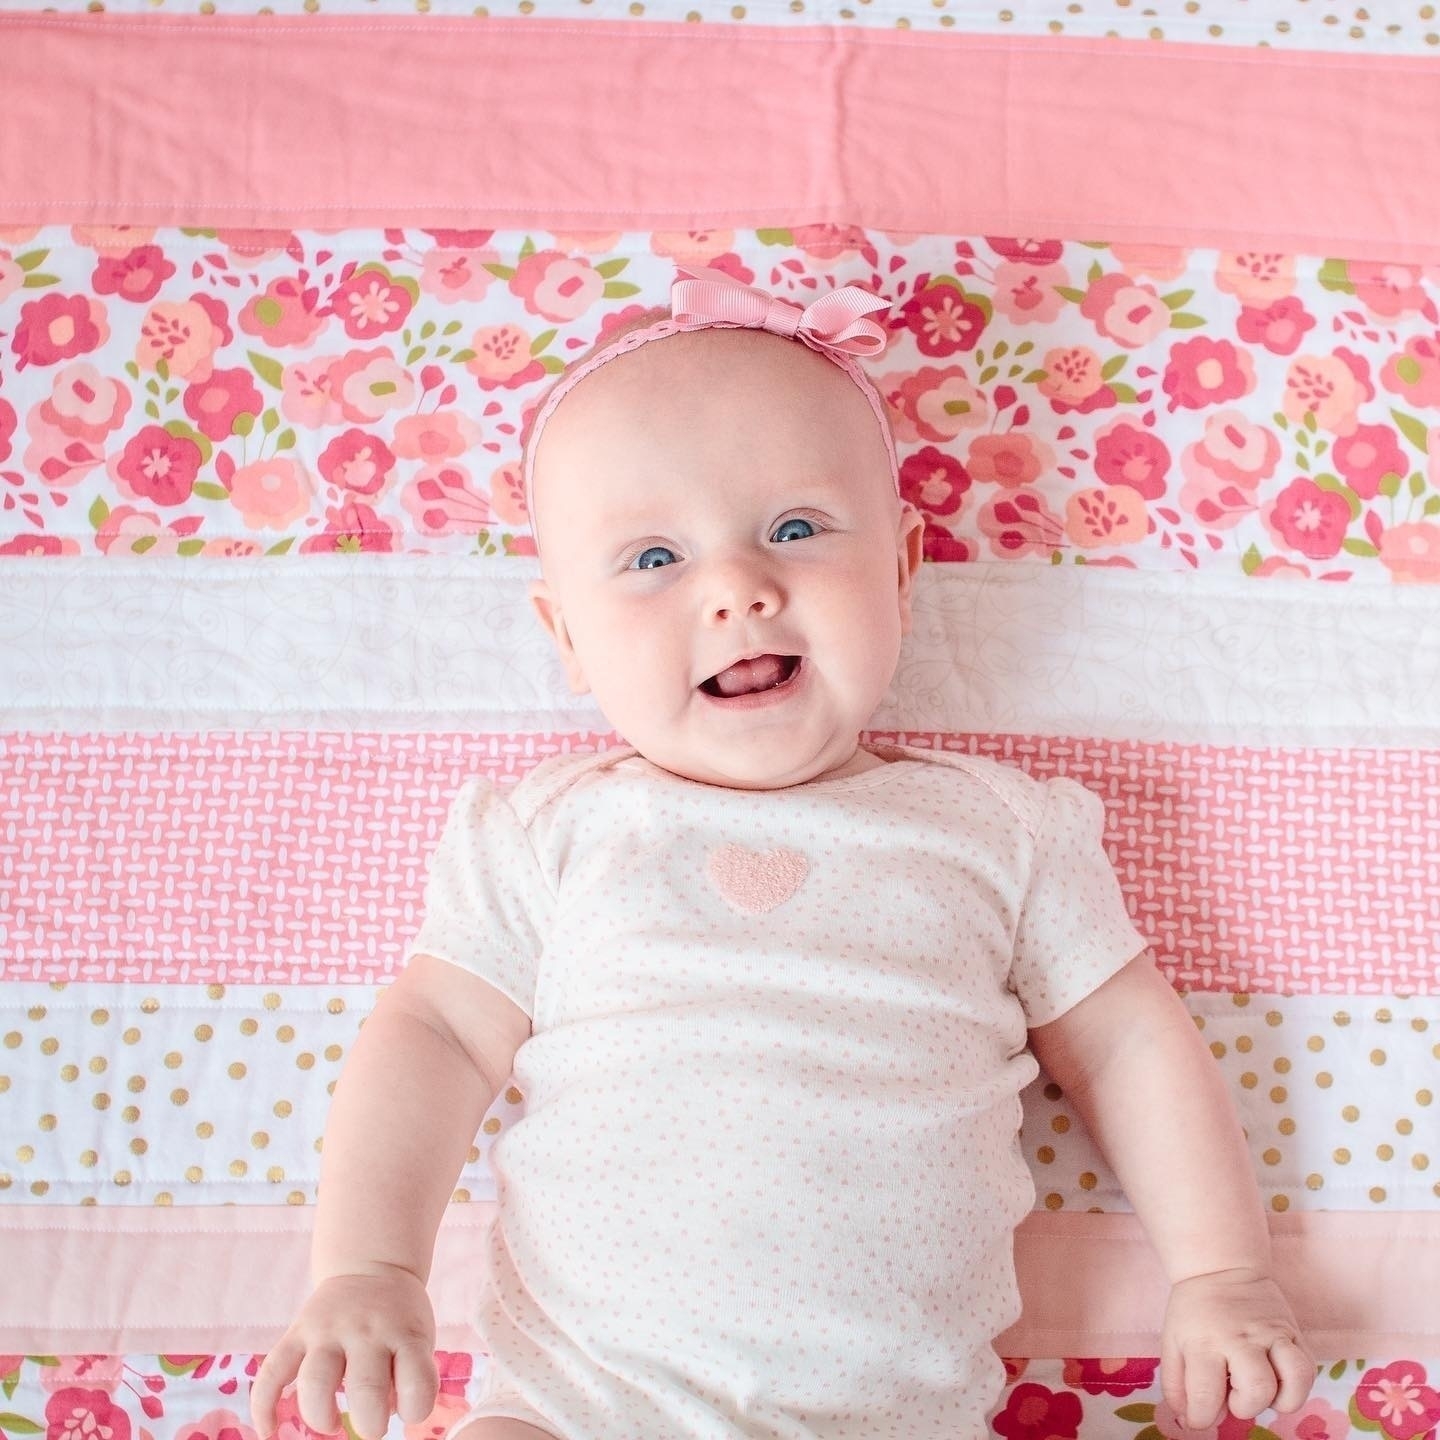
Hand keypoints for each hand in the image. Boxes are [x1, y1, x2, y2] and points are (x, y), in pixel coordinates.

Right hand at [250, 1268, 438, 1439]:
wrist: (374, 1267)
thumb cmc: (399, 1319)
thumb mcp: (417, 1338)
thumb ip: (405, 1377)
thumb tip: (382, 1417)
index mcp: (405, 1334)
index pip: (417, 1383)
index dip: (415, 1409)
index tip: (410, 1408)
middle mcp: (367, 1331)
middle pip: (365, 1387)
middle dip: (369, 1422)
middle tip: (371, 1425)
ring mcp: (329, 1330)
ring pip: (316, 1381)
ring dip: (321, 1415)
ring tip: (332, 1423)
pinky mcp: (298, 1332)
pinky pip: (272, 1371)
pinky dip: (264, 1406)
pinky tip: (270, 1431)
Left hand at [1160, 1267, 1315, 1430]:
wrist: (1220, 1267)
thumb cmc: (1194, 1312)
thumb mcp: (1172, 1342)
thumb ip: (1177, 1385)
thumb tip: (1188, 1421)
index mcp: (1203, 1341)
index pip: (1205, 1396)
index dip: (1201, 1418)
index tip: (1199, 1417)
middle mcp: (1239, 1337)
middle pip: (1255, 1391)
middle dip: (1244, 1406)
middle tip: (1232, 1393)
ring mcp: (1271, 1333)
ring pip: (1292, 1380)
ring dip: (1278, 1399)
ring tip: (1260, 1389)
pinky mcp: (1293, 1330)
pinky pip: (1308, 1368)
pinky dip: (1298, 1386)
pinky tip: (1279, 1382)